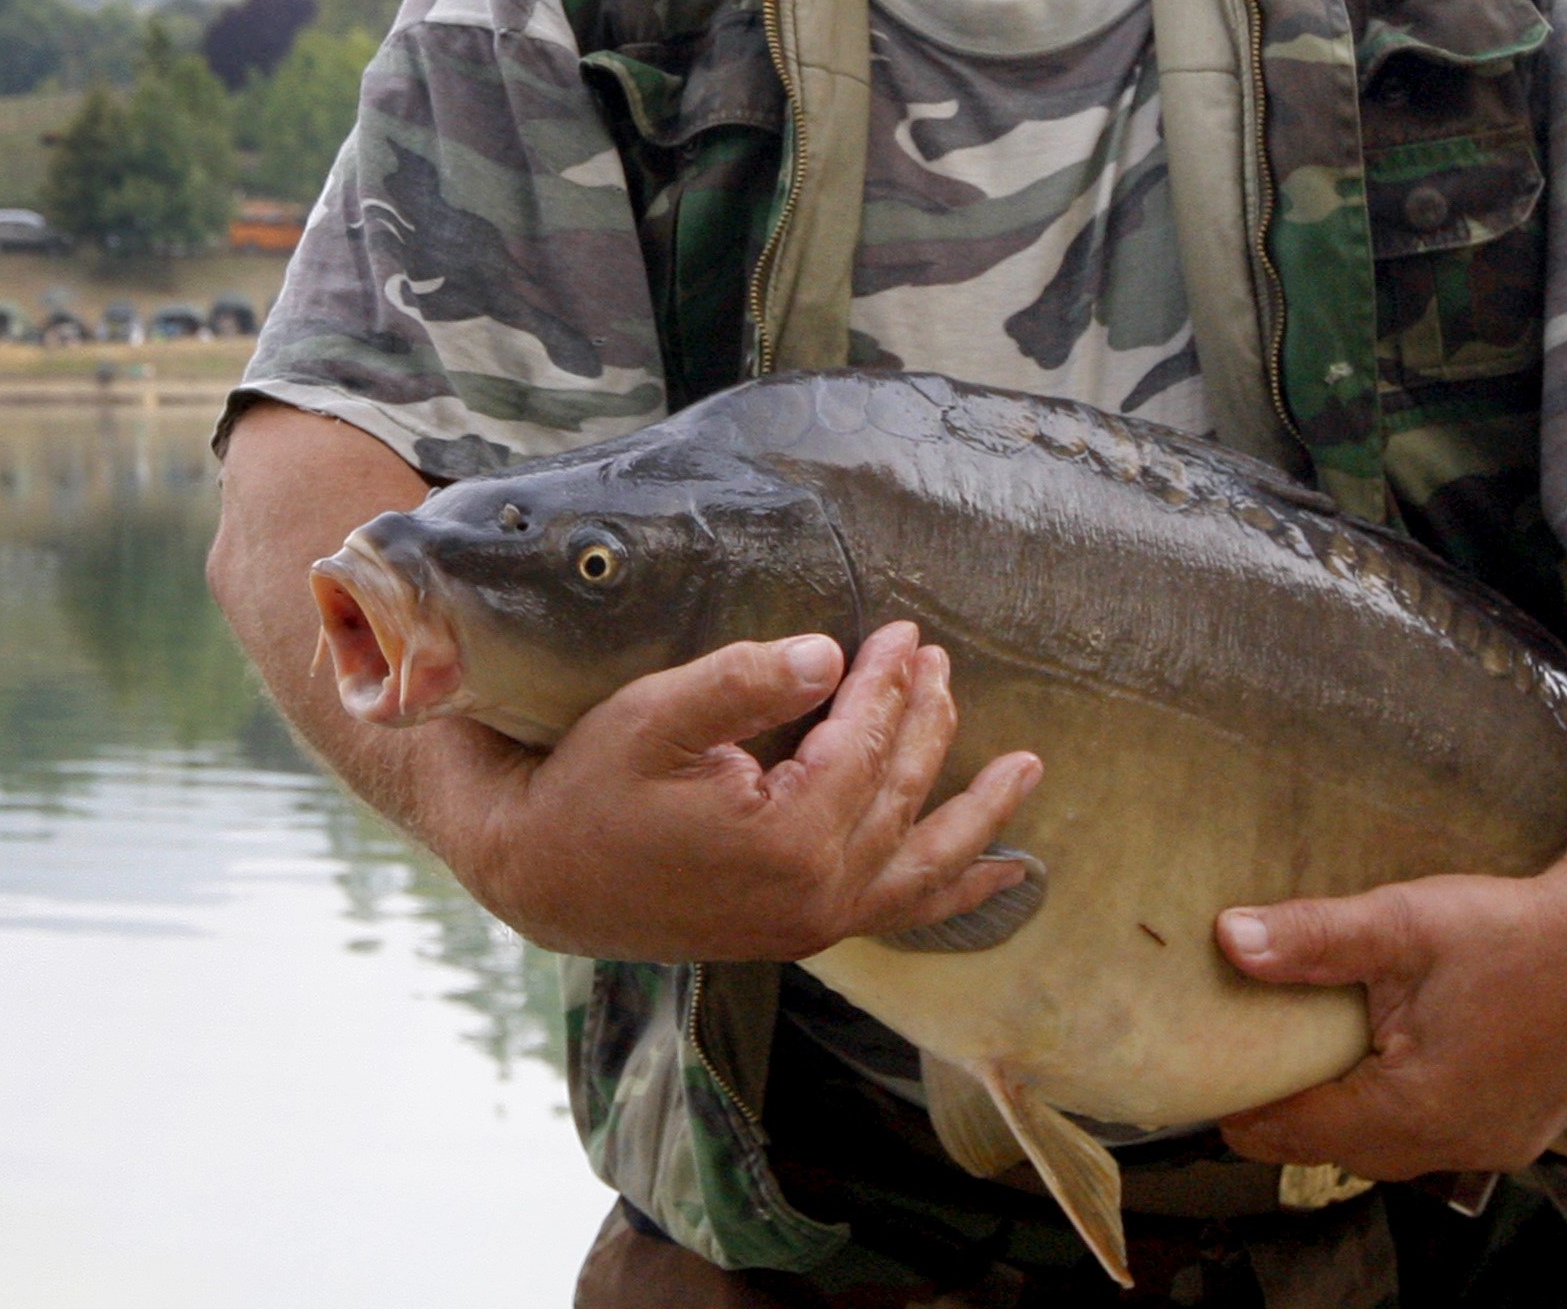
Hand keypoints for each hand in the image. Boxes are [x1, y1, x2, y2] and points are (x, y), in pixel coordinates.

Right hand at [454, 621, 1042, 963]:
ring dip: (975, 812)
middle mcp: (816, 891)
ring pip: (921, 863)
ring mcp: (813, 921)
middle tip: (937, 660)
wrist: (540, 877)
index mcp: (788, 835)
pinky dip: (954, 891)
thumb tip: (827, 653)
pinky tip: (996, 873)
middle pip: (898, 792)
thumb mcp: (653, 717)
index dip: (887, 682)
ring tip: (1026, 770)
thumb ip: (743, 681)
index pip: (863, 743)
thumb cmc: (587, 788)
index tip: (902, 632)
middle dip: (925, 720)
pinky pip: (899, 912)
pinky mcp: (801, 933)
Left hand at [1211, 869, 1566, 1179]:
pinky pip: (1434, 1141)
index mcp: (1419, 1108)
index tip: (1205, 1079)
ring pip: (1388, 1151)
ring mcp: (1495, 1146)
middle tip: (1248, 1062)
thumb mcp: (1402, 923)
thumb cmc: (1514, 931)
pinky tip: (1386, 1064)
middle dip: (1292, 1113)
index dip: (1246, 1106)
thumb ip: (1313, 939)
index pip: (1300, 1132)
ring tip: (1308, 1061)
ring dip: (1347, 1115)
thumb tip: (1228, 940)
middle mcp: (1458, 1144)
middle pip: (1340, 1149)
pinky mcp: (1518, 1134)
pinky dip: (1399, 1113)